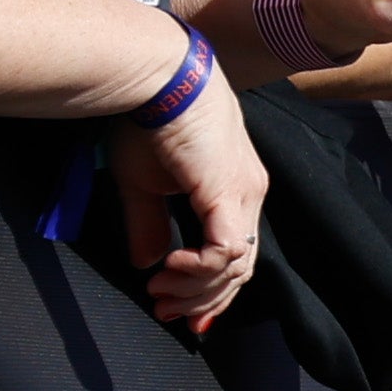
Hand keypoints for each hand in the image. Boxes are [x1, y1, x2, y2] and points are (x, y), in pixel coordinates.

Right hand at [113, 63, 263, 338]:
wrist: (156, 76)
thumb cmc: (147, 118)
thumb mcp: (143, 184)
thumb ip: (150, 226)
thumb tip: (148, 262)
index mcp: (234, 191)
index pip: (236, 254)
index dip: (211, 290)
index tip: (181, 314)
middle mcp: (248, 194)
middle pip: (240, 269)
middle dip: (202, 300)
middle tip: (166, 312)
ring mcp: (244, 193)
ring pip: (236, 266)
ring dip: (195, 289)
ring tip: (160, 291)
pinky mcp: (229, 192)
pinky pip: (225, 250)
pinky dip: (199, 269)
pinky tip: (169, 267)